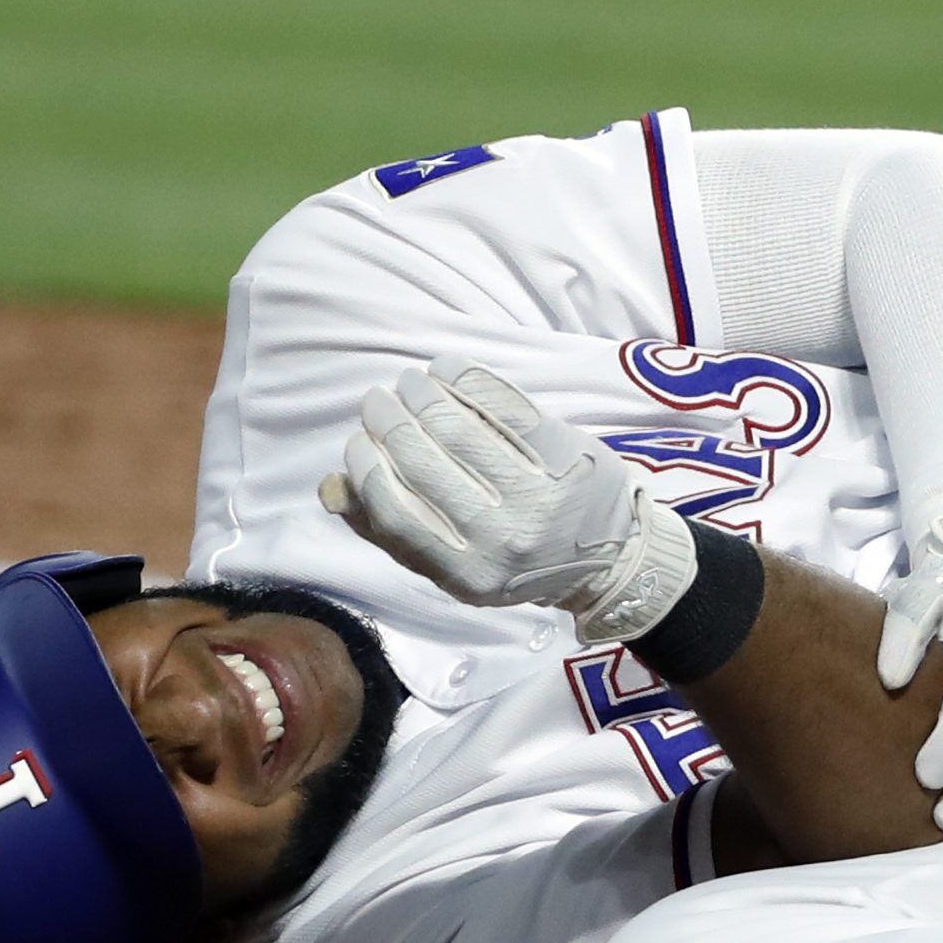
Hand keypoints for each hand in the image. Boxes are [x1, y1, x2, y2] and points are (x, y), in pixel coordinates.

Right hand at [319, 362, 697, 643]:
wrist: (611, 559)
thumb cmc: (518, 560)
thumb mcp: (453, 567)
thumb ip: (390, 531)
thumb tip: (331, 483)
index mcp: (467, 573)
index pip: (394, 511)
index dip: (366, 467)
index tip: (357, 441)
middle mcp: (502, 537)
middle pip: (423, 461)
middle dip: (390, 421)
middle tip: (379, 400)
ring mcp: (538, 495)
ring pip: (459, 429)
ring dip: (423, 394)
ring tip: (410, 382)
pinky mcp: (567, 455)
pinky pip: (505, 405)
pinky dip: (468, 380)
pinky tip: (448, 369)